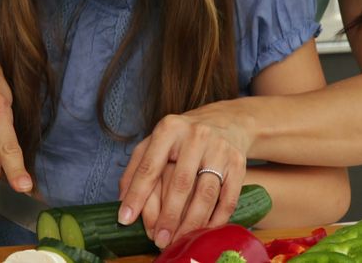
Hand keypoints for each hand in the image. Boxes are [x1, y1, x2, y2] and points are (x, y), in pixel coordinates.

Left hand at [118, 106, 252, 247]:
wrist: (227, 121)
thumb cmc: (182, 137)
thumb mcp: (156, 141)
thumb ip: (136, 168)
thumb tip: (123, 202)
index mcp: (169, 129)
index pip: (150, 167)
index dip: (136, 195)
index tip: (126, 218)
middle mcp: (196, 136)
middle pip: (180, 184)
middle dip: (168, 217)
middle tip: (159, 240)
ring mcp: (219, 149)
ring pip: (205, 194)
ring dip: (192, 223)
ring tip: (180, 240)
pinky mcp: (238, 163)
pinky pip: (228, 198)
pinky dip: (216, 219)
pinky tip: (204, 232)